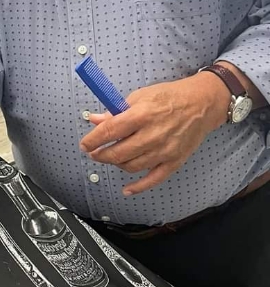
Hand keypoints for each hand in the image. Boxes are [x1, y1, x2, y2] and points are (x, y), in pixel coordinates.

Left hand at [79, 72, 230, 194]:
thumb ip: (116, 111)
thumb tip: (95, 120)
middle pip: (118, 153)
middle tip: (94, 153)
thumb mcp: (140, 96)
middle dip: (101, 155)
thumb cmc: (170, 97)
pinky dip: (138, 187)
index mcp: (142, 115)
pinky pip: (153, 179)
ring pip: (131, 166)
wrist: (201, 104)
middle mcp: (152, 135)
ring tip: (112, 157)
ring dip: (117, 164)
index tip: (85, 144)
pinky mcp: (174, 161)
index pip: (109, 131)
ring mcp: (164, 151)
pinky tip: (127, 189)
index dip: (93, 140)